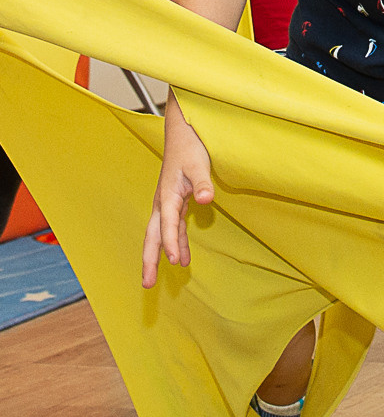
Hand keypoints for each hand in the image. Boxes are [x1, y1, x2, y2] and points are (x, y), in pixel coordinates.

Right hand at [141, 95, 213, 288]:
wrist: (182, 132)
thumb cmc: (190, 147)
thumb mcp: (199, 164)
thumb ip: (202, 183)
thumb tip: (204, 200)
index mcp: (167, 195)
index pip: (168, 225)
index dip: (171, 243)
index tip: (174, 261)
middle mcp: (162, 203)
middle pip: (153, 236)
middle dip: (149, 260)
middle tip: (146, 284)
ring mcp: (166, 204)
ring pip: (160, 236)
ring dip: (159, 256)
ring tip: (155, 279)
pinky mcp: (174, 203)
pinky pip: (172, 229)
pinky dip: (176, 244)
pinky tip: (182, 258)